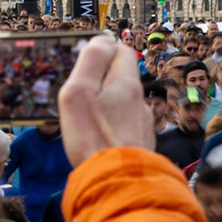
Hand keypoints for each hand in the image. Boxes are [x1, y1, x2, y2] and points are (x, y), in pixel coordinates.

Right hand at [59, 37, 155, 167]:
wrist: (117, 181)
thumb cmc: (93, 136)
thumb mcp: (79, 91)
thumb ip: (91, 61)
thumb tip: (103, 39)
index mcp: (127, 84)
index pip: (122, 51)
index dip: (103, 52)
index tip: (84, 64)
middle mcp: (140, 101)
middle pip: (122, 79)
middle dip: (102, 81)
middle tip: (80, 93)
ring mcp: (142, 123)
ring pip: (123, 104)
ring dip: (107, 106)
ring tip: (86, 119)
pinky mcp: (140, 144)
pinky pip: (124, 126)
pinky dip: (111, 126)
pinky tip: (98, 138)